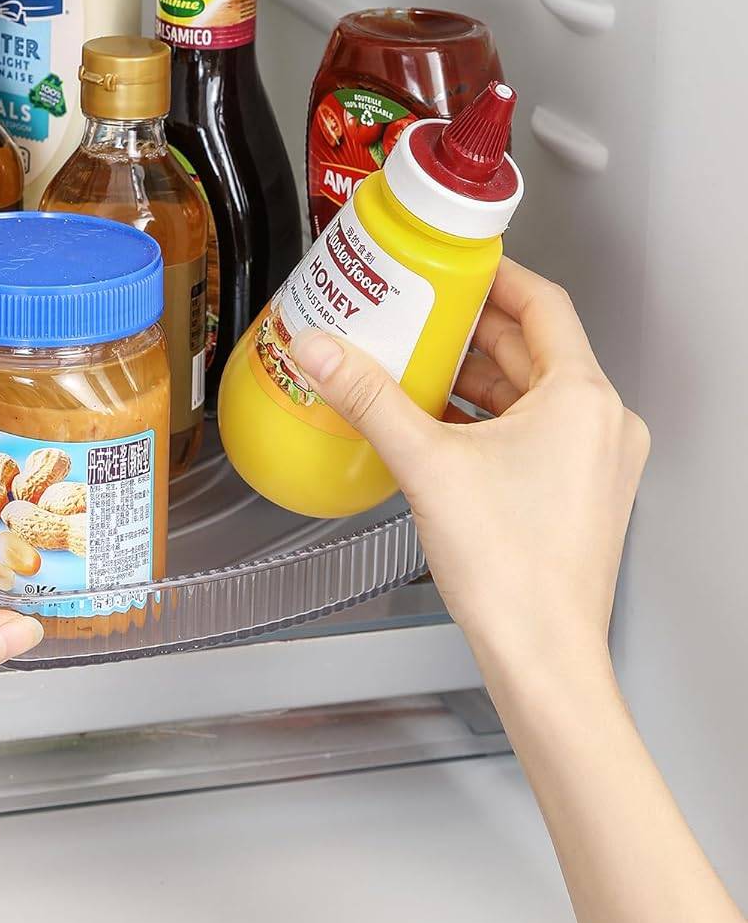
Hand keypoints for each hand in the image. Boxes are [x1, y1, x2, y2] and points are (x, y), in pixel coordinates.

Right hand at [287, 258, 648, 672]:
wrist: (542, 656)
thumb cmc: (514, 572)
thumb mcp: (425, 463)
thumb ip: (367, 397)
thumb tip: (322, 351)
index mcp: (582, 399)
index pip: (542, 303)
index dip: (493, 277)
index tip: (454, 265)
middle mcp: (601, 423)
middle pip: (531, 346)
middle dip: (468, 329)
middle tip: (415, 313)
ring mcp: (595, 460)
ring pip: (530, 390)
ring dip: (473, 374)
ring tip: (415, 364)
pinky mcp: (579, 490)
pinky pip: (532, 429)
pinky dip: (486, 416)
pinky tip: (437, 424)